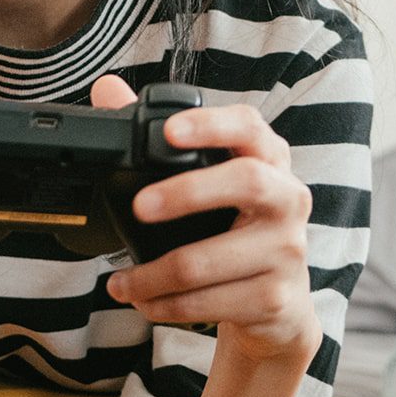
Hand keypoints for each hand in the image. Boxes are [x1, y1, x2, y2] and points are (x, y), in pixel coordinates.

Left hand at [95, 74, 319, 365]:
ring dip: (152, 276)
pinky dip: (166, 306)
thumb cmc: (237, 231)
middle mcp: (288, 198)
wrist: (279, 305)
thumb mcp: (213, 182)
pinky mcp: (274, 297)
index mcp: (270, 160)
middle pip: (245, 181)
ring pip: (208, 261)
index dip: (211, 125)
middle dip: (186, 193)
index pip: (249, 127)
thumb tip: (107, 90)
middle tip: (139, 207)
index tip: (168, 130)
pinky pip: (208, 303)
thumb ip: (163, 136)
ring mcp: (287, 250)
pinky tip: (146, 302)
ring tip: (122, 283)